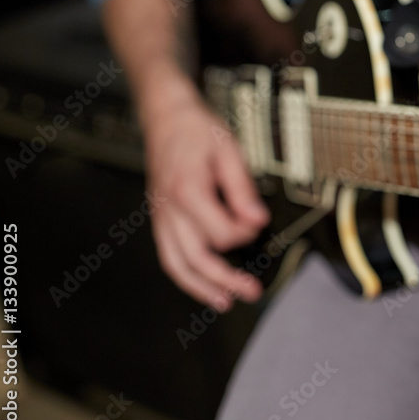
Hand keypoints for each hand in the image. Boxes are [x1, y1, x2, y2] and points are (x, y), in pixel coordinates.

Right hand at [144, 97, 269, 310]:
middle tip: (251, 291)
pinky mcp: (160, 219)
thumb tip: (258, 221)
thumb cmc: (198, 131)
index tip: (258, 224)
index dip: (245, 234)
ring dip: (201, 288)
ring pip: (177, 264)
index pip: (221, 232)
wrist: (167, 118)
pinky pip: (168, 255)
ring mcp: (161, 216)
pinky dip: (185, 276)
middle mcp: (170, 208)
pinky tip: (203, 284)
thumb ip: (243, 190)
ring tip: (225, 301)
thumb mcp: (230, 151)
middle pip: (196, 258)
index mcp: (188, 190)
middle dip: (225, 279)